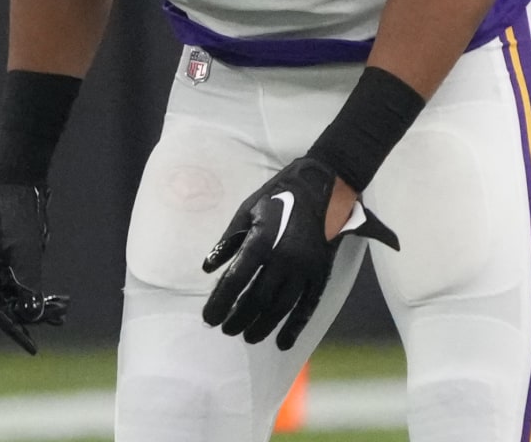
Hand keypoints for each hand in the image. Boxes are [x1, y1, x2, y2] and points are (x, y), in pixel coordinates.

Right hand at [0, 176, 69, 353]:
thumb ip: (27, 283)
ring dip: (39, 305)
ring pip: (20, 295)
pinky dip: (42, 292)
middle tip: (57, 322)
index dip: (13, 330)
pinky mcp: (17, 258)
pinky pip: (28, 283)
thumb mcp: (24, 251)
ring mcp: (4, 265)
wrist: (21, 182)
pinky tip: (59, 300)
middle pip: (9, 305)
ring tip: (62, 311)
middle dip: (32, 317)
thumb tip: (31, 316)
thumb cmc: (17, 214)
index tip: (31, 346)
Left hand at [201, 157, 398, 349]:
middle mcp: (285, 258)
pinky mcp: (321, 273)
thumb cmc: (278, 196)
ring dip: (262, 326)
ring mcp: (306, 268)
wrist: (322, 186)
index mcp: (263, 240)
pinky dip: (295, 327)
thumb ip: (228, 242)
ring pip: (282, 307)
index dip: (220, 301)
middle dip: (238, 317)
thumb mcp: (247, 211)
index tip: (208, 318)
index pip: (237, 279)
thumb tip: (208, 268)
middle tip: (225, 329)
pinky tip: (283, 343)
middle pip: (258, 298)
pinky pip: (308, 306)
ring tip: (247, 336)